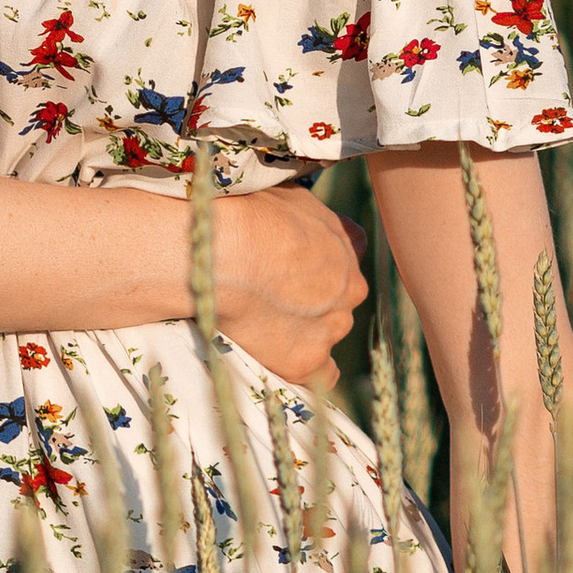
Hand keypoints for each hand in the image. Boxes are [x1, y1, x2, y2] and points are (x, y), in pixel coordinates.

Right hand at [212, 184, 366, 384]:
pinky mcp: (308, 361)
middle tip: (267, 297)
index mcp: (345, 248)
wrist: (224, 253)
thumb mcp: (289, 197)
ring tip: (257, 324)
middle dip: (310, 302)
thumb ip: (313, 219)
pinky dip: (303, 371)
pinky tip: (277, 359)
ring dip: (301, 333)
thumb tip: (317, 224)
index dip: (312, 268)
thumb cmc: (246, 214)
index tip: (285, 269)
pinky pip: (317, 375)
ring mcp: (331, 328)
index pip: (341, 263)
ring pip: (325, 335)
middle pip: (336, 302)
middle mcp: (348, 290)